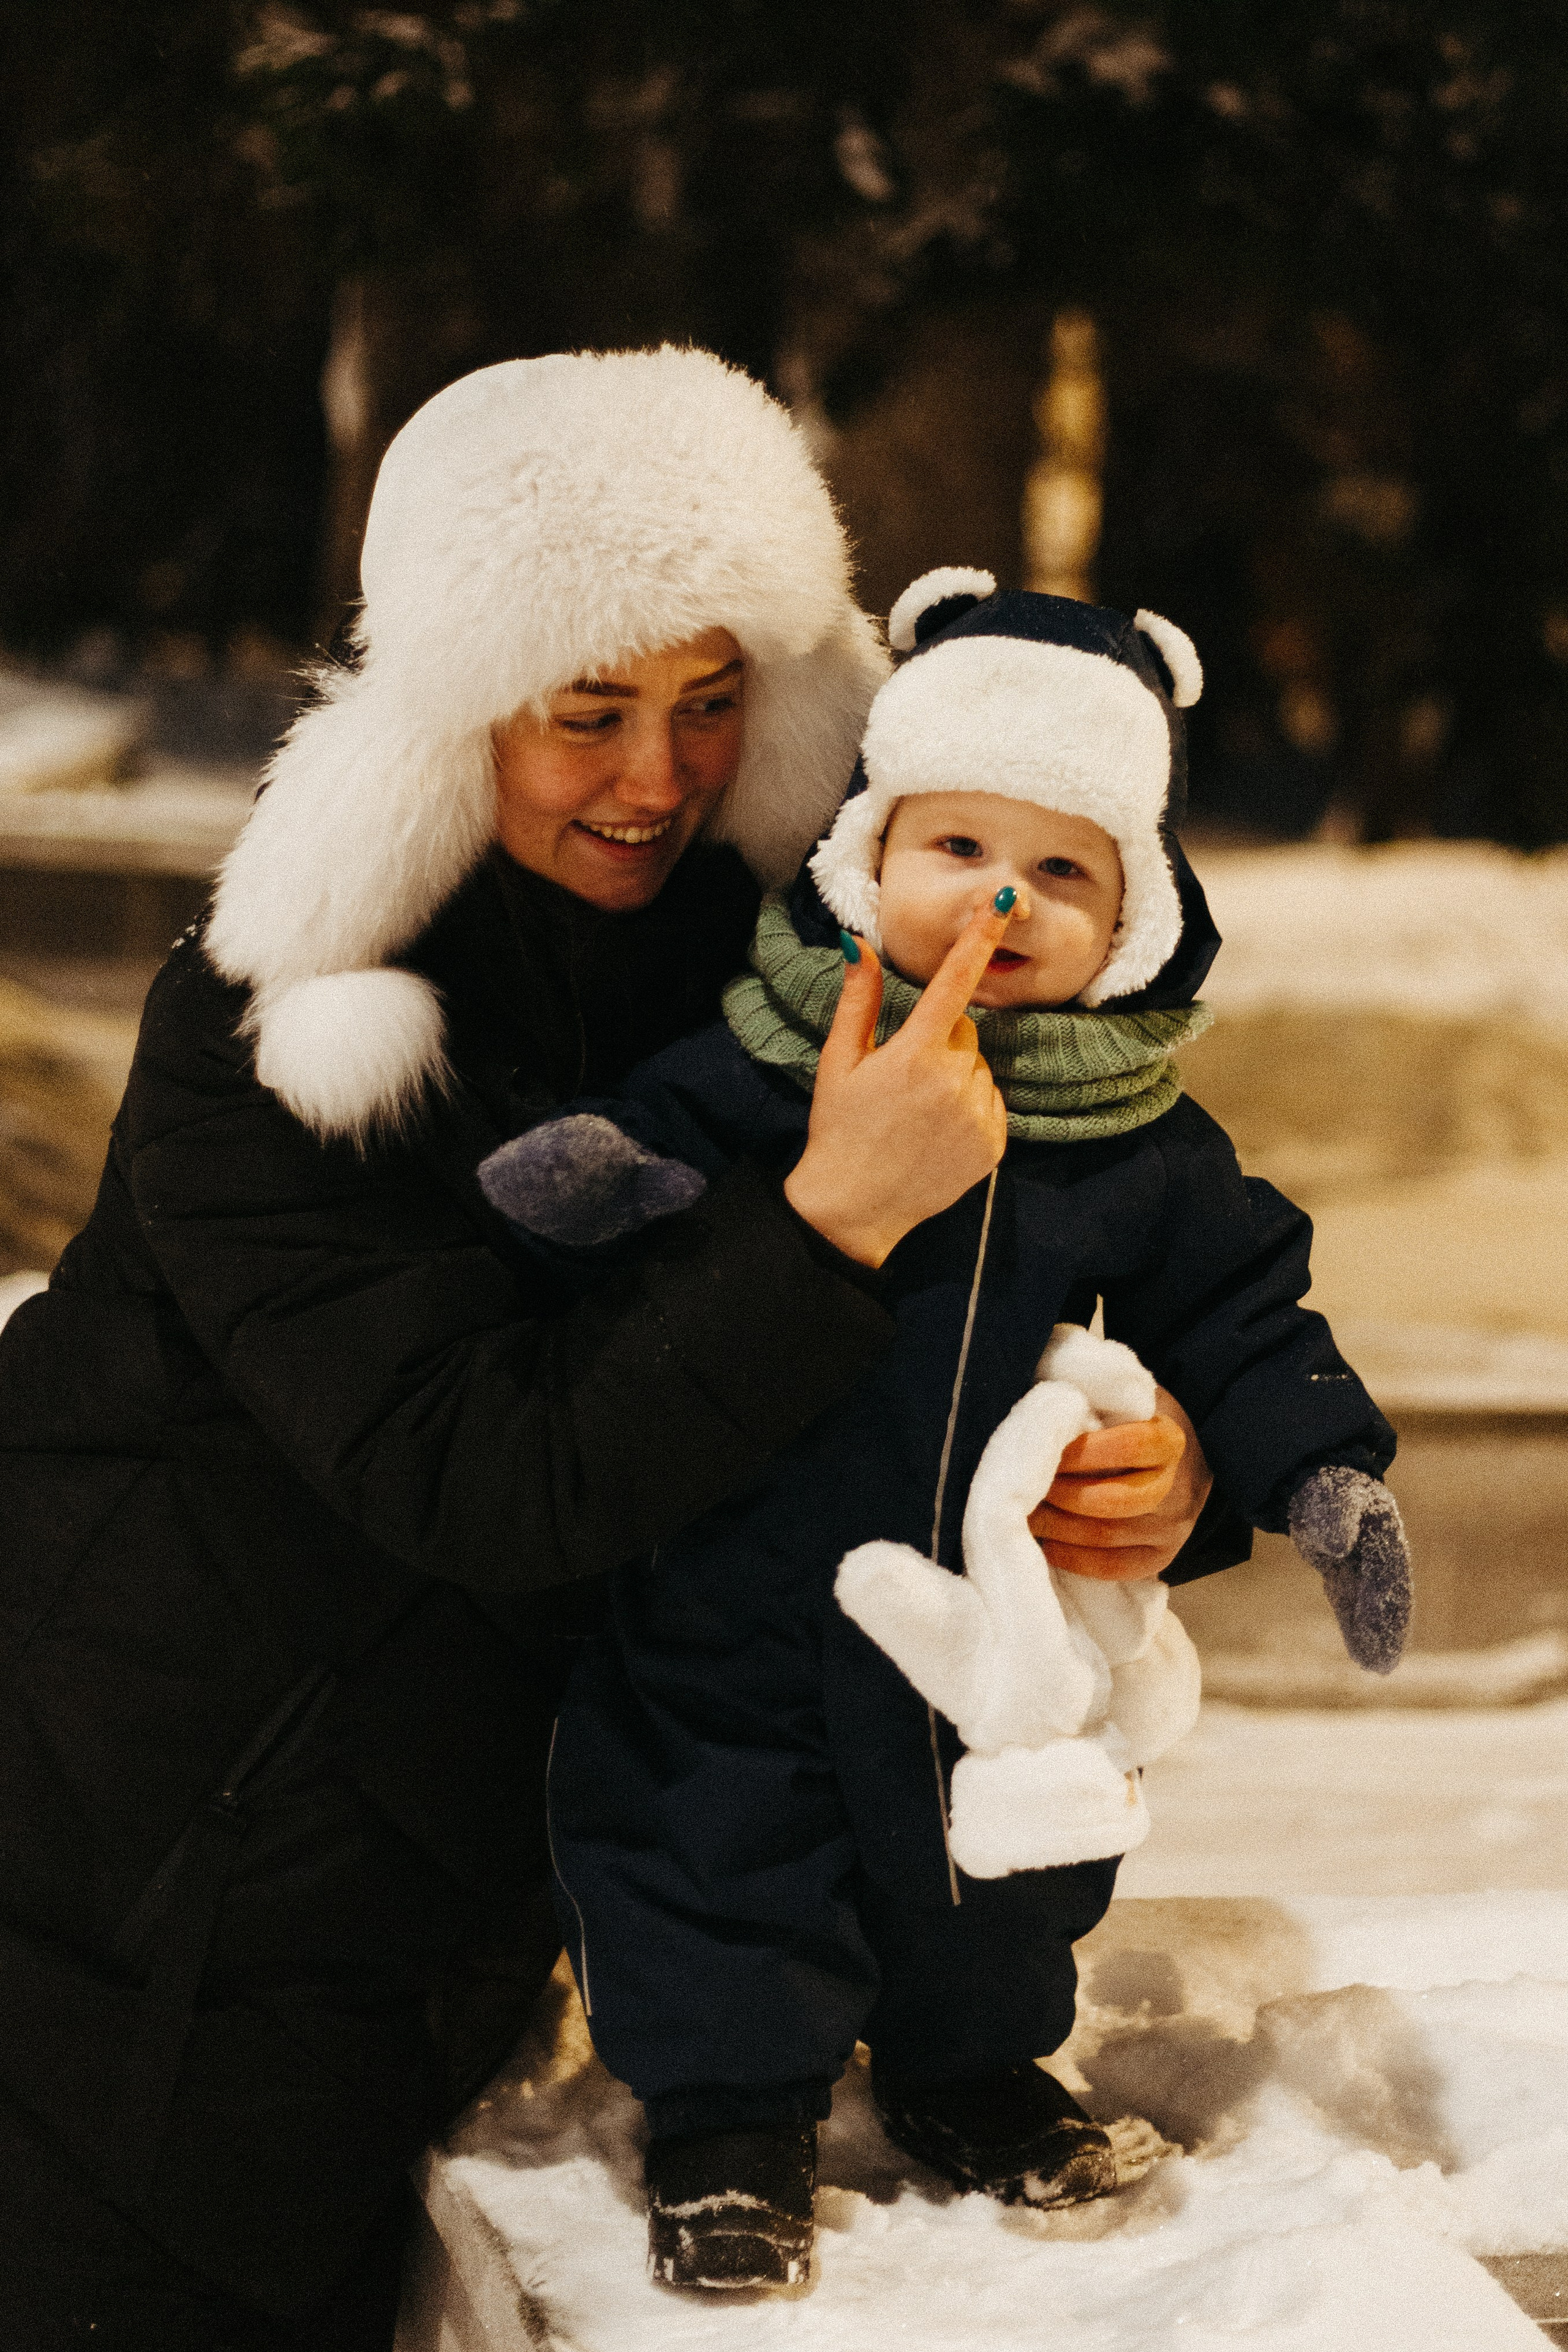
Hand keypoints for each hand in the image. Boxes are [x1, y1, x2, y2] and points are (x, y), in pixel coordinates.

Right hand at [783, 904, 1010, 1266]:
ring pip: (978, 1067)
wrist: (853, 1208)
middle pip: (963, 1030)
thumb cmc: (839, 1130)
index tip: (1001, 902)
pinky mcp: (995, 1143)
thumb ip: (859, 1000)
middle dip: (939, 1041)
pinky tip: (936, 1133)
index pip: (955, 981)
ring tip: (917, 1113)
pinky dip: (970, 1108)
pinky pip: (991, 1102)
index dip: (979, 938)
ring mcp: (978, 1114)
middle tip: (901, 1078)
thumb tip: (862, 944)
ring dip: (956, 1077)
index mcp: (915, 1054)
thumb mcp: (839, 1062)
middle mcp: (954, 1081)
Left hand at [1028, 1386, 1212, 1580]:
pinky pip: (1114, 1568)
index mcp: (1172, 1441)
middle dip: (1060, 1495)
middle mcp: (1180, 1489)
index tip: (1046, 1451)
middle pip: (1112, 1500)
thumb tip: (1051, 1404)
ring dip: (1058, 1527)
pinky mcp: (1162, 1557)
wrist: (1184, 1459)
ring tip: (1028, 1514)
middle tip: (1026, 1488)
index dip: (1080, 1453)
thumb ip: (1096, 1396)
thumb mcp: (1126, 1396)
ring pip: (1107, 1537)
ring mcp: (1174, 1529)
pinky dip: (1075, 1560)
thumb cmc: (1137, 1421)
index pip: (1127, 1448)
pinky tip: (1049, 1544)